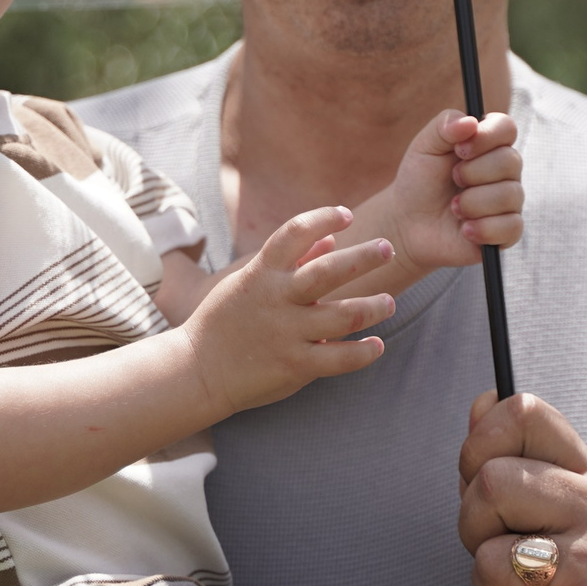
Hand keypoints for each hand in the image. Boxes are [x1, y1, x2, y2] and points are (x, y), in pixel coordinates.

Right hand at [182, 207, 396, 415]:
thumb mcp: (250, 281)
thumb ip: (291, 260)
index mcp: (263, 273)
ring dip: (374, 307)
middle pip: (328, 271)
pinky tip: (377, 345)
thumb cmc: (227, 320)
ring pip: (344, 316)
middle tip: (389, 248)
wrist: (197, 369)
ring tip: (389, 303)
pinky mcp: (294, 366)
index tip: (347, 215)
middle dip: (364, 257)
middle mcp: (277, 299)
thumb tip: (331, 239)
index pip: (294, 232)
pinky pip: (339, 359)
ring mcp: (287, 333)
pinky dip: (363, 352)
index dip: (323, 218)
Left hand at [356, 110, 524, 273]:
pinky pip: (511, 227)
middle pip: (511, 161)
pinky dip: (482, 228)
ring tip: (454, 207)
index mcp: (488, 144)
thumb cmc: (420, 180)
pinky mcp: (507, 232)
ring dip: (473, 202)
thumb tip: (471, 122)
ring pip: (510, 195)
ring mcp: (509, 202)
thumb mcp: (425, 146)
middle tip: (453, 179)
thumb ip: (445, 125)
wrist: (409, 223)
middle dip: (473, 173)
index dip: (486, 136)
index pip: (507, 127)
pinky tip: (464, 229)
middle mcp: (505, 171)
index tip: (460, 149)